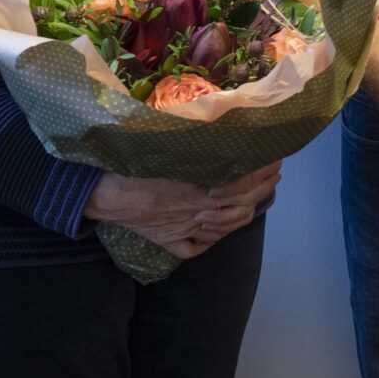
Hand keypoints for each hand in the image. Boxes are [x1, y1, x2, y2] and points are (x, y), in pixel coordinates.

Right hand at [85, 162, 280, 259]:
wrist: (102, 191)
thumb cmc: (133, 164)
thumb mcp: (170, 150)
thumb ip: (197, 147)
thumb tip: (221, 128)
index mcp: (199, 189)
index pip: (242, 183)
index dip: (262, 173)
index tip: (275, 161)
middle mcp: (197, 212)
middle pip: (240, 206)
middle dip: (262, 191)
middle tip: (274, 177)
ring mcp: (184, 230)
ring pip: (224, 229)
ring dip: (243, 215)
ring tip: (255, 202)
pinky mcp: (168, 241)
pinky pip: (195, 249)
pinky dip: (210, 241)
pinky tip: (217, 233)